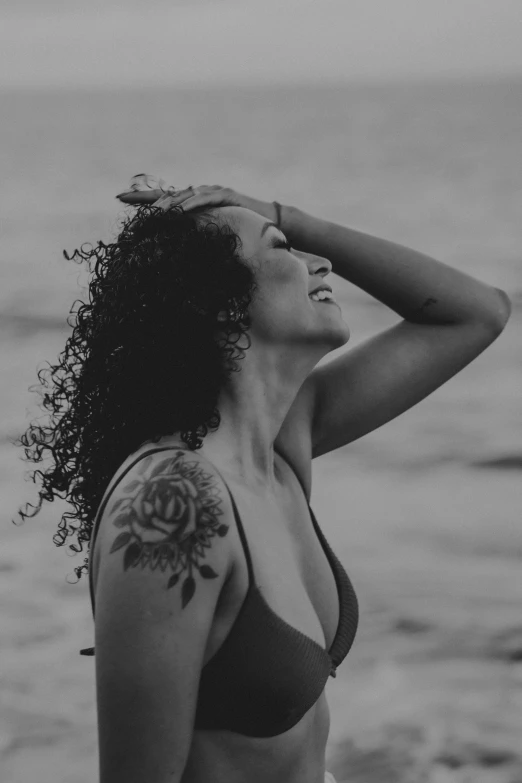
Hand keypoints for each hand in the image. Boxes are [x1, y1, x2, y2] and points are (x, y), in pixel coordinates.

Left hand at [116, 173, 276, 221]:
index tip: (119, 198)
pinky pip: (205, 199)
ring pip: (183, 196)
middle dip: (144, 196)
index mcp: (194, 202)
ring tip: (148, 210)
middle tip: (121, 197)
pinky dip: (192, 204)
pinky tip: (179, 209)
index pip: (164, 198)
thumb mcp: (213, 234)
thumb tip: (175, 253)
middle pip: (167, 193)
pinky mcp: (226, 195)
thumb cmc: (243, 231)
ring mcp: (213, 191)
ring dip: (165, 202)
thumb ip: (196, 237)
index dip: (141, 198)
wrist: (272, 222)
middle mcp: (200, 193)